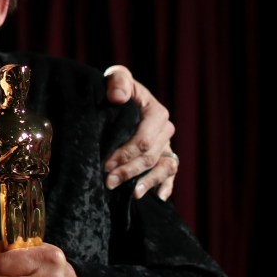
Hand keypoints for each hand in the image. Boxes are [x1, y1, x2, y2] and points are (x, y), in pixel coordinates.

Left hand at [101, 64, 178, 199]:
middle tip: (108, 182)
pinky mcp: (165, 157)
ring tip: (133, 194)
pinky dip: (166, 187)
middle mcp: (165, 130)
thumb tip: (119, 97)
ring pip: (164, 168)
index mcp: (156, 113)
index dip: (126, 153)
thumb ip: (118, 82)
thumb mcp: (116, 77)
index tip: (106, 164)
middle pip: (151, 156)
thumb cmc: (117, 88)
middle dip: (130, 171)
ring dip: (148, 182)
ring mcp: (167, 145)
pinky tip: (157, 198)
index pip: (144, 139)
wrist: (120, 97)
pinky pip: (170, 175)